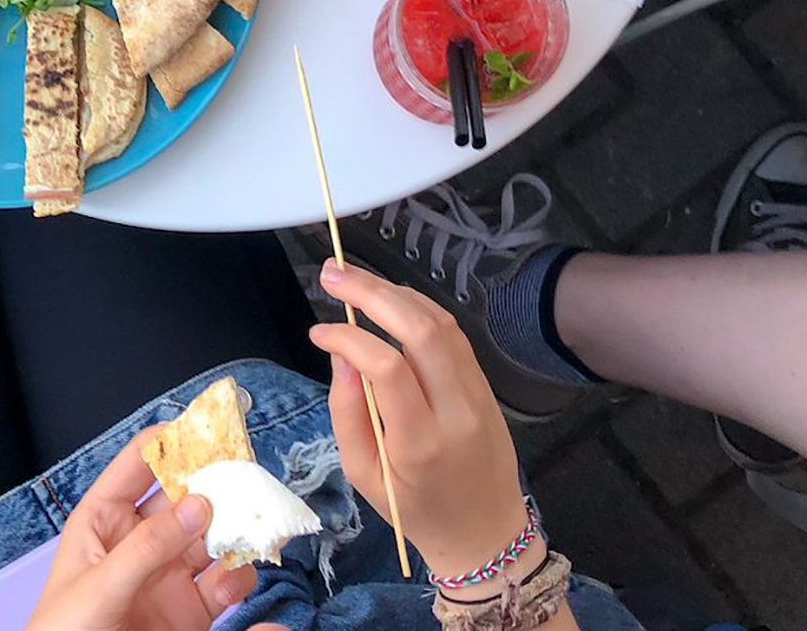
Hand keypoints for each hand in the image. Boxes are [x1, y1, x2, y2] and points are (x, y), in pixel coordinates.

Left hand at [29, 430, 279, 630]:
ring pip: (211, 539)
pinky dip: (239, 575)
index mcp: (104, 521)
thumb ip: (149, 547)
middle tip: (247, 472)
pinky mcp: (192, 611)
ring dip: (235, 529)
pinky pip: (224, 583)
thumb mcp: (101, 587)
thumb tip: (199, 504)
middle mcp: (140, 542)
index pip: (137, 466)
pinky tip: (239, 575)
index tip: (205, 425)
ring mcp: (167, 575)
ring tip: (253, 525)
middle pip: (185, 498)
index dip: (169, 441)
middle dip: (216, 484)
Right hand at [308, 260, 534, 580]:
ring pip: (442, 324)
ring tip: (356, 280)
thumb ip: (347, 413)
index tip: (318, 332)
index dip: (348, 337)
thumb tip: (341, 353)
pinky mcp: (488, 388)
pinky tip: (391, 301)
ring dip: (396, 294)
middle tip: (332, 273)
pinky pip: (455, 337)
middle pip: (421, 330)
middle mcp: (457, 412)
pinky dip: (420, 310)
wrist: (486, 533)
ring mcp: (479, 396)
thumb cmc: (416, 511)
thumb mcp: (364, 475)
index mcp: (420, 443)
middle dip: (372, 292)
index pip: (386, 368)